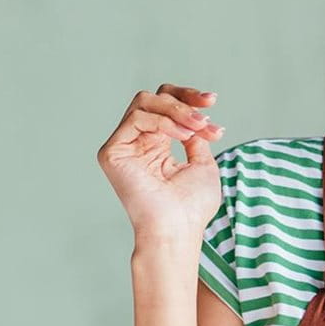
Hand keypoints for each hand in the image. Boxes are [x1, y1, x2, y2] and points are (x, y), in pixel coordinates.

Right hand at [95, 84, 227, 244]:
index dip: (188, 97)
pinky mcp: (112, 152)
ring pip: (145, 103)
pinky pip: (136, 118)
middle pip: (154, 98)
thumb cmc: (192, 206)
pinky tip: (182, 136)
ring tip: (198, 127)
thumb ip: (195, 136)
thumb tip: (193, 118)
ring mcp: (123, 147)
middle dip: (184, 100)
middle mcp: (137, 144)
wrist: (178, 228)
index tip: (212, 100)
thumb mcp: (203, 162)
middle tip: (206, 117)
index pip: (165, 106)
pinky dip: (163, 121)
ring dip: (177, 111)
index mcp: (156, 146)